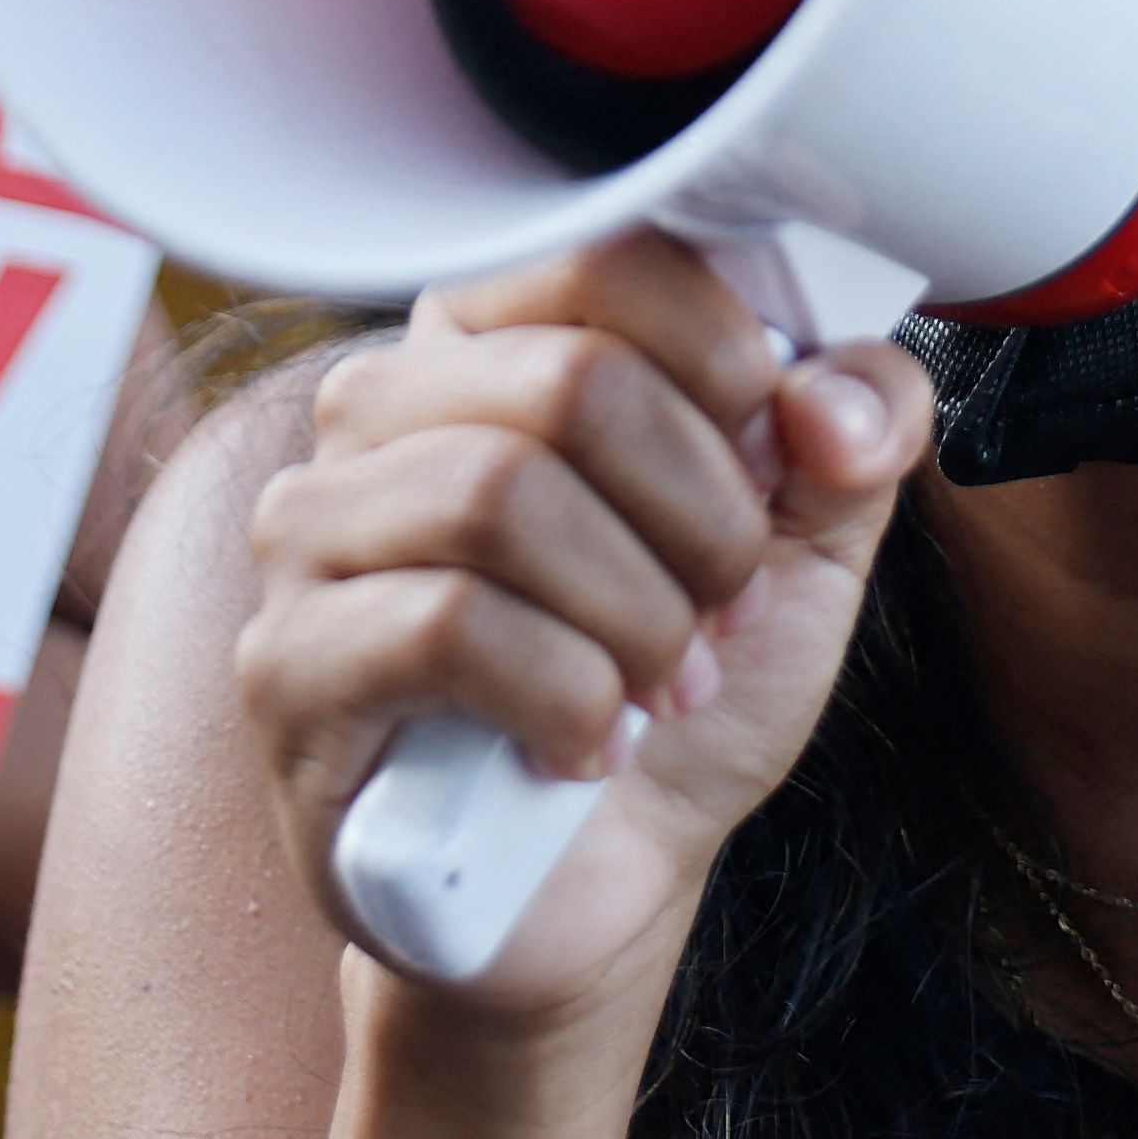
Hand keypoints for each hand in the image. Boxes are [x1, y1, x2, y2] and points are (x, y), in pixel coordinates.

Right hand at [234, 231, 930, 1024]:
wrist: (590, 890)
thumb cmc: (669, 695)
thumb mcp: (807, 549)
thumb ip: (851, 431)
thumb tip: (835, 395)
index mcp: (497, 341)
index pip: (597, 248)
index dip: (724, 355)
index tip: (771, 457)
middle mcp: (380, 408)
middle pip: (569, 379)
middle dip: (699, 516)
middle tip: (722, 604)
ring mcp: (310, 533)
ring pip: (499, 495)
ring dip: (637, 615)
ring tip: (662, 683)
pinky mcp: (285, 665)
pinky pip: (442, 625)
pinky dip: (564, 696)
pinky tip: (585, 744)